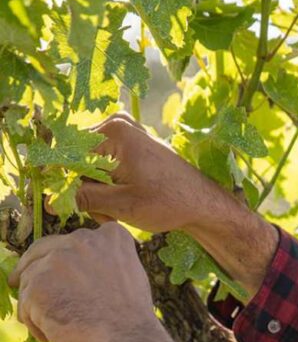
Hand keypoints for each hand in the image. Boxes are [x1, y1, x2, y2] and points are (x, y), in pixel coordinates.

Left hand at [7, 222, 160, 341]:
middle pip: (43, 250)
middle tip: (20, 283)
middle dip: (33, 269)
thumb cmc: (130, 319)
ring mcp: (59, 260)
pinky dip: (35, 323)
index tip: (62, 273)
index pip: (75, 241)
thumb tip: (75, 270)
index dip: (65, 257)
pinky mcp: (39, 283)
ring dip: (38, 304)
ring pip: (32, 280)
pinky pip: (26, 303)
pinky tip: (52, 336)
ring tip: (56, 330)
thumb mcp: (130, 276)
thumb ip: (104, 263)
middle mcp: (83, 240)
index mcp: (110, 237)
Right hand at [50, 112, 234, 232]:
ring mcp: (126, 135)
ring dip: (98, 194)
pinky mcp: (132, 147)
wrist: (204, 204)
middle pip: (79, 162)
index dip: (63, 184)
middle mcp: (117, 126)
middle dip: (87, 193)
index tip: (64, 206)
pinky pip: (105, 167)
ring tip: (117, 214)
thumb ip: (85, 198)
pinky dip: (109, 188)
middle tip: (106, 216)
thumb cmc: (169, 202)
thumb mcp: (122, 205)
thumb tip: (50, 200)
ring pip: (91, 168)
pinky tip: (122, 205)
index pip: (67, 156)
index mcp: (113, 133)